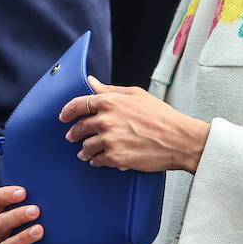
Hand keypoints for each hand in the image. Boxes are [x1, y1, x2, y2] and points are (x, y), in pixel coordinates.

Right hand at [0, 185, 68, 243]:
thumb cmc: (49, 216)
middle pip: (0, 223)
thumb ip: (44, 194)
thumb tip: (58, 181)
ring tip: (40, 231)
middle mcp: (1, 230)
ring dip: (23, 237)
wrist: (62, 241)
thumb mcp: (45, 203)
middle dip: (17, 216)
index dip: (5, 196)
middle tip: (36, 210)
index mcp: (3, 210)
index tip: (23, 192)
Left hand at [58, 76, 208, 173]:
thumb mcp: (136, 95)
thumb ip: (109, 90)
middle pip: (79, 128)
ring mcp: (109, 140)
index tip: (64, 117)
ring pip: (86, 147)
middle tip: (73, 136)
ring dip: (84, 150)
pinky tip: (99, 160)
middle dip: (74, 133)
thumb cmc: (161, 116)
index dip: (67, 111)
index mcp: (109, 101)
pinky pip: (97, 161)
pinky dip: (96, 161)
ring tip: (86, 152)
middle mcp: (106, 120)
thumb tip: (91, 82)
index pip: (77, 105)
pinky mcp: (115, 158)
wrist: (178, 139)